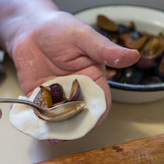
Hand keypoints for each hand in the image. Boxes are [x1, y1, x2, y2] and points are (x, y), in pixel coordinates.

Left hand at [9, 11, 139, 122]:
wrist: (30, 27)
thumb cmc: (60, 28)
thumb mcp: (83, 37)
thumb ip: (104, 49)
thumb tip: (133, 55)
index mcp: (92, 78)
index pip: (100, 102)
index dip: (97, 115)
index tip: (91, 123)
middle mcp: (76, 90)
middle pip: (79, 115)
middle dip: (73, 127)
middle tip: (65, 135)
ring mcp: (56, 95)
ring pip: (59, 118)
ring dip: (55, 128)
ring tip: (48, 136)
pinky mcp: (38, 95)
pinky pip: (39, 112)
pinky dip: (36, 120)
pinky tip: (33, 126)